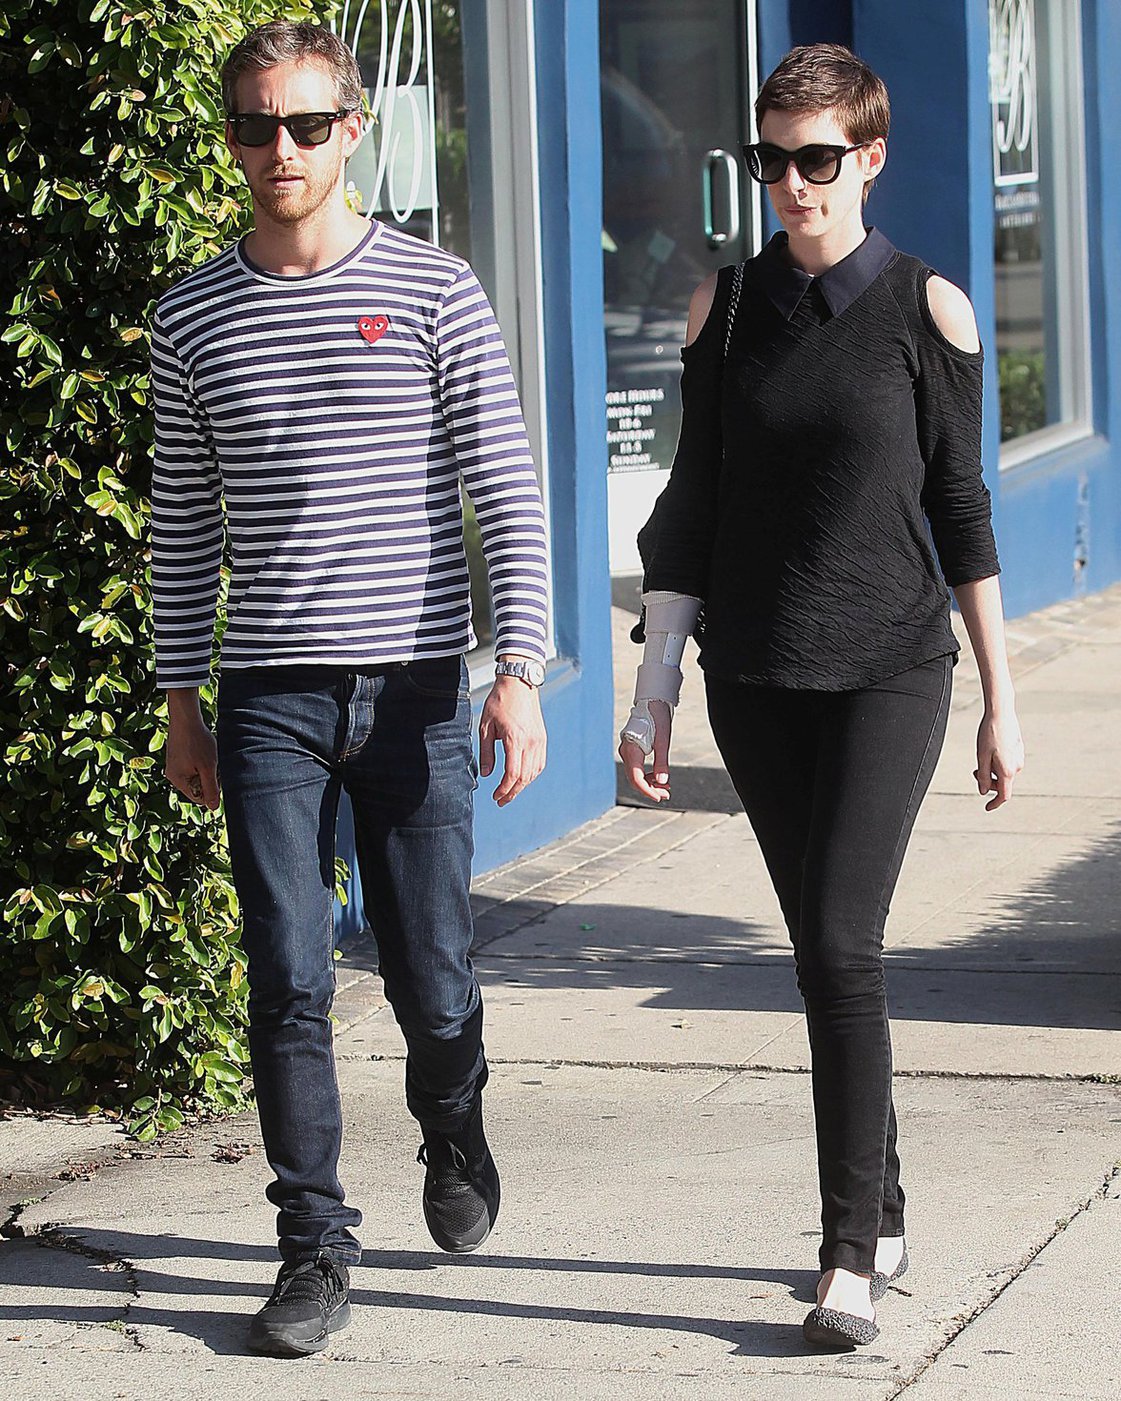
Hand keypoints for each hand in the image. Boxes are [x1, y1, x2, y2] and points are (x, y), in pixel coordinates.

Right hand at [165, 691, 220, 810]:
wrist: (186, 717)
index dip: (212, 791)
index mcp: (178, 781)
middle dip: (209, 778)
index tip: (219, 777)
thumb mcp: (208, 768)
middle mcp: (173, 775)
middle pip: (197, 787)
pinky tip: (205, 750)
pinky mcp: (177, 756)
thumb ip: (211, 789)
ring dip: (206, 769)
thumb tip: (213, 808)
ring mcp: (174, 765)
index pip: (198, 798)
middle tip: (214, 764)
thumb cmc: (197, 742)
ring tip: (209, 755)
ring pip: (196, 775)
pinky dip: (202, 761)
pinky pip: (192, 766)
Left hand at [479, 675, 546, 805]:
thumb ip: (486, 752)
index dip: (504, 789)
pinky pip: (539, 763)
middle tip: (501, 801)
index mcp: (515, 739)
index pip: (512, 773)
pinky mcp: (542, 738)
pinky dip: (531, 774)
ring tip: (509, 791)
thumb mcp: (485, 726)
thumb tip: (486, 774)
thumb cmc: (499, 702)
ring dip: (522, 785)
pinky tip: (521, 778)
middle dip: (512, 792)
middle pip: (524, 777)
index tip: (495, 796)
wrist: (519, 683)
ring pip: (534, 772)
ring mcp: (539, 740)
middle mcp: (530, 742)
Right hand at [619, 699, 672, 801]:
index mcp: (632, 750)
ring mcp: (628, 751)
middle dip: (650, 789)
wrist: (653, 702)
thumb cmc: (658, 718)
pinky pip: (637, 768)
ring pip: (635, 775)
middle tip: (666, 795)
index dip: (647, 790)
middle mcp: (626, 752)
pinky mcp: (632, 750)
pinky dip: (647, 775)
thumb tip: (663, 782)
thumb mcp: (663, 741)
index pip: (636, 777)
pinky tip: (659, 778)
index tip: (659, 797)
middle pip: (635, 779)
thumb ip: (662, 762)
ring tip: (666, 788)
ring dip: (650, 783)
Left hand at [974, 708, 1023, 810]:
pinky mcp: (1018, 751)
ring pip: (1003, 773)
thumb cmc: (989, 734)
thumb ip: (982, 776)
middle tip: (974, 771)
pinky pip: (1007, 764)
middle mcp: (1016, 767)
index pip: (1003, 795)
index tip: (987, 808)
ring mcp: (1019, 758)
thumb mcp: (981, 757)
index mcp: (1007, 770)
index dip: (995, 803)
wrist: (1001, 713)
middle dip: (987, 782)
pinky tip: (991, 749)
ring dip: (992, 771)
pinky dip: (997, 763)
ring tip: (982, 756)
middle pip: (1001, 784)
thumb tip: (982, 791)